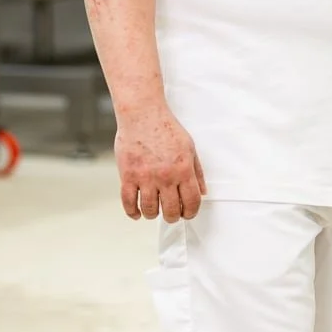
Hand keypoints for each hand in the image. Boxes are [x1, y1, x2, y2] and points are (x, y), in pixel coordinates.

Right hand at [114, 105, 206, 222]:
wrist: (142, 114)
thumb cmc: (166, 128)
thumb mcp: (189, 147)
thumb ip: (197, 172)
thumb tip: (202, 192)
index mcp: (183, 169)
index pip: (192, 202)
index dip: (190, 213)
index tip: (186, 213)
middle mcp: (165, 176)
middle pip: (171, 210)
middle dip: (172, 216)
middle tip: (170, 214)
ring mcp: (145, 177)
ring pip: (150, 210)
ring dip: (153, 214)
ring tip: (154, 211)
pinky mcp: (128, 175)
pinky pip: (128, 202)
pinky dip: (132, 212)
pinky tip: (136, 213)